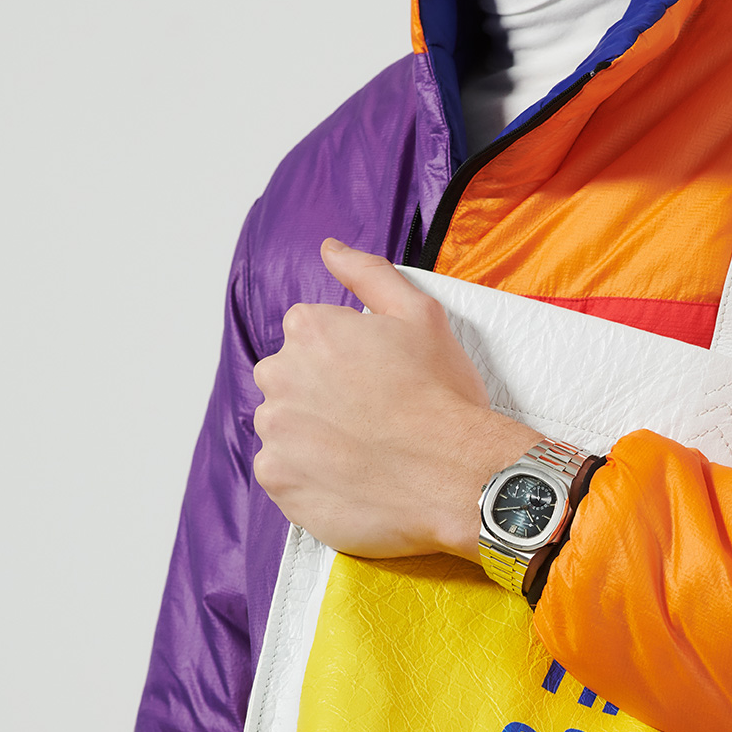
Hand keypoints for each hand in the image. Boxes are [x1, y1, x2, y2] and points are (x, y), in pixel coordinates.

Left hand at [251, 240, 539, 559]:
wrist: (456, 474)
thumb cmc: (442, 398)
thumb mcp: (420, 315)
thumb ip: (368, 274)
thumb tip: (331, 250)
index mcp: (309, 330)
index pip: (309, 337)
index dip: (347, 361)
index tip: (376, 380)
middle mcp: (280, 376)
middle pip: (291, 381)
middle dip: (323, 396)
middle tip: (373, 417)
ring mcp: (275, 432)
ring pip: (286, 428)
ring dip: (315, 437)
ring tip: (365, 449)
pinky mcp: (278, 480)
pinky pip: (284, 474)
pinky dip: (311, 477)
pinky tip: (352, 476)